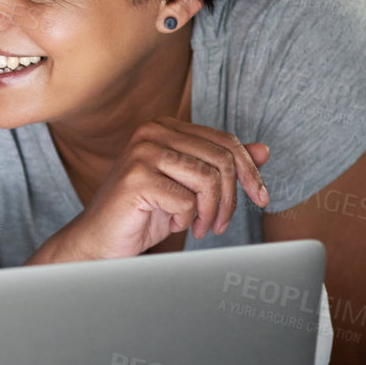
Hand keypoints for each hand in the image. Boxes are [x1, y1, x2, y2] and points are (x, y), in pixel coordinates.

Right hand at [70, 118, 269, 258]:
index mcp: (165, 126)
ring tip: (198, 227)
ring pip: (208, 180)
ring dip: (210, 213)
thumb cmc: (145, 212)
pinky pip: (186, 201)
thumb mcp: (190, 187)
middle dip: (230, 199)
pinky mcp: (136, 178)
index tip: (261, 198)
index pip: (225, 141)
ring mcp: (142, 152)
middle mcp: (152, 131)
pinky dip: (185, 221)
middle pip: (221, 160)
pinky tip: (169, 223)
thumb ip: (222, 166)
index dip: (250, 172)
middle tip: (219, 225)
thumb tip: (264, 150)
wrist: (100, 239)